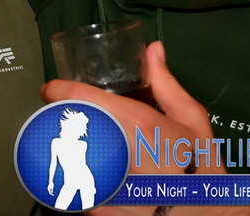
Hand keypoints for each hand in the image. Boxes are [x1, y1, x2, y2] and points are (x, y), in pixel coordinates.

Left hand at [42, 41, 232, 215]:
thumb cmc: (200, 166)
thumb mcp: (192, 121)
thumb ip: (167, 84)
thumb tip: (154, 48)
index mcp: (136, 125)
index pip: (79, 98)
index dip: (56, 90)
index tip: (49, 90)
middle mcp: (119, 152)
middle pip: (69, 128)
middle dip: (61, 121)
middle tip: (62, 118)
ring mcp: (109, 184)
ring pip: (68, 158)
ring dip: (68, 148)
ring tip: (74, 144)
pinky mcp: (101, 208)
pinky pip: (77, 187)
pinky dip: (77, 176)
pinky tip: (86, 172)